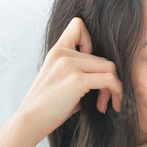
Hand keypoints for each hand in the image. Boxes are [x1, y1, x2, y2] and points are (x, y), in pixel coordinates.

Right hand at [15, 16, 124, 141]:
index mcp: (57, 51)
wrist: (30, 121)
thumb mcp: (60, 80)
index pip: (78, 25)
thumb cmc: (48, 106)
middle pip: (103, 59)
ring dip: (113, 89)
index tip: (92, 66)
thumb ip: (79, 71)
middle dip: (109, 81)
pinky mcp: (77, 80)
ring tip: (105, 105)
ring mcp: (70, 65)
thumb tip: (108, 75)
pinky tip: (106, 106)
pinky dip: (116, 92)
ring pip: (110, 69)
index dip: (91, 40)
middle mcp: (63, 54)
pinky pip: (110, 80)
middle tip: (103, 101)